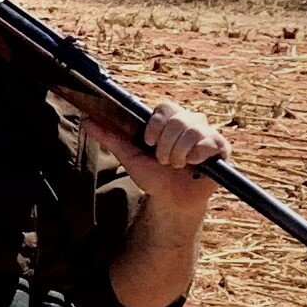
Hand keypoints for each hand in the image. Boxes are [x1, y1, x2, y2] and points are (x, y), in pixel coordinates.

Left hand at [90, 100, 228, 220]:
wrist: (172, 199)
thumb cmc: (153, 175)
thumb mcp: (129, 156)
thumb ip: (110, 138)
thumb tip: (86, 121)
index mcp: (169, 120)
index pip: (165, 107)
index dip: (155, 126)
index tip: (148, 143)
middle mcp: (190, 122)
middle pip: (178, 120)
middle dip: (165, 146)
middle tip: (163, 161)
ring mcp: (206, 133)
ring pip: (193, 132)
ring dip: (179, 154)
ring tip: (177, 165)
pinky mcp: (220, 146)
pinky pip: (209, 142)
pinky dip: (196, 156)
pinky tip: (194, 165)